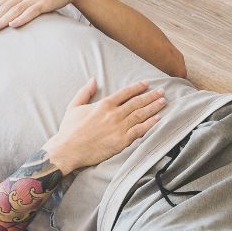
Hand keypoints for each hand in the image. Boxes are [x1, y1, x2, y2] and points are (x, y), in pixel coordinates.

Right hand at [46, 78, 165, 172]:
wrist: (68, 149)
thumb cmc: (69, 130)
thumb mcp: (73, 106)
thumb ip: (85, 92)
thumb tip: (93, 80)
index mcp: (103, 104)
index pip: (125, 93)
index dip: (137, 87)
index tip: (147, 84)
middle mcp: (114, 114)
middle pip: (137, 102)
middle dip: (151, 96)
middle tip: (161, 92)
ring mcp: (119, 127)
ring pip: (141, 114)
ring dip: (153, 107)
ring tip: (163, 102)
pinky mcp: (121, 141)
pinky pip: (139, 131)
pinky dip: (150, 124)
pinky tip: (158, 119)